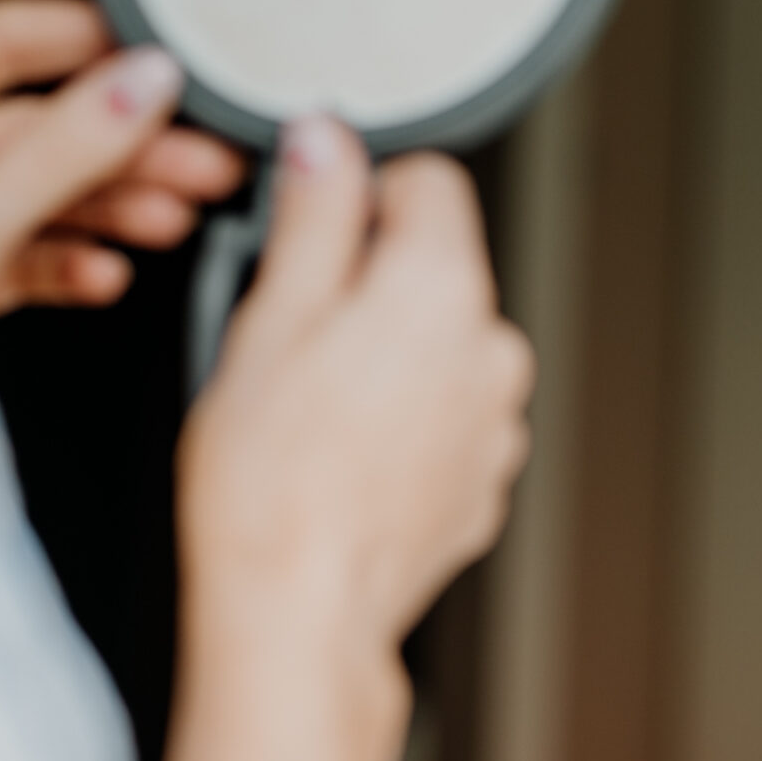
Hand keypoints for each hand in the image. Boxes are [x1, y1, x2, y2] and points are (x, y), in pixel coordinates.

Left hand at [0, 0, 243, 331]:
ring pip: (37, 189)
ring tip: (171, 218)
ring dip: (111, 207)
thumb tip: (144, 81)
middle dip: (121, 150)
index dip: (83, 44)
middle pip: (33, 126)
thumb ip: (69, 143)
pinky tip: (106, 274)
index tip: (156, 56)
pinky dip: (69, 261)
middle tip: (198, 157)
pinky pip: (21, 250)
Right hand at [177, 114, 533, 661]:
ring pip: (435, 352)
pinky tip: (338, 463)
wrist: (297, 619)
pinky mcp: (480, 487)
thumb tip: (327, 142)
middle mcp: (491, 353)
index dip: (356, 196)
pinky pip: (440, 424)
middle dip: (364, 288)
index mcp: (444, 291)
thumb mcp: (267, 315)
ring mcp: (495, 427)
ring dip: (382, 362)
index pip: (428, 182)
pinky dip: (397, 428)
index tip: (306, 234)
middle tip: (286, 342)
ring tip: (307, 414)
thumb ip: (312, 213)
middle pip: (431, 271)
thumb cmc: (269, 483)